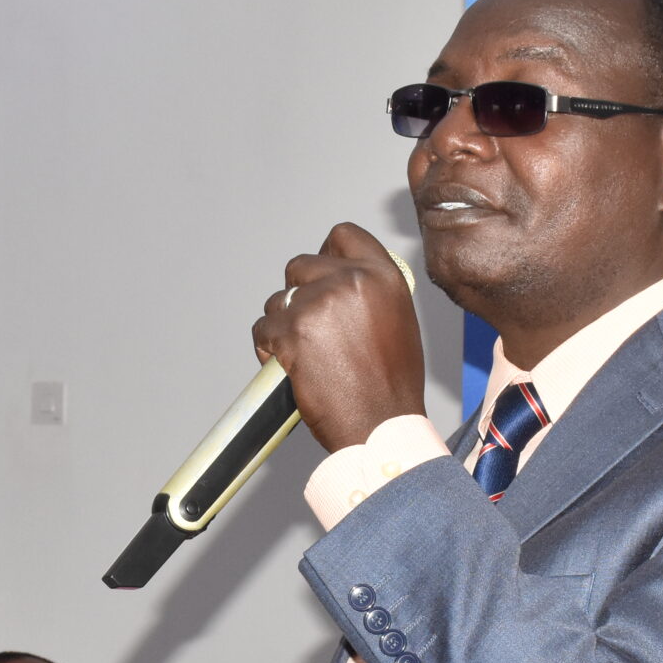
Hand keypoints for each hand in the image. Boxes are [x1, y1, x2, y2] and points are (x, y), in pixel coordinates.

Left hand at [251, 223, 426, 452]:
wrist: (379, 426)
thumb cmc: (391, 386)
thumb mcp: (399, 322)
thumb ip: (371, 292)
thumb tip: (342, 281)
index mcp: (383, 276)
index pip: (343, 236)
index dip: (325, 252)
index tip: (319, 271)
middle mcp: (351, 281)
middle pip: (301, 266)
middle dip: (298, 295)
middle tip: (309, 327)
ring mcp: (318, 303)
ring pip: (278, 300)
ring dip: (282, 324)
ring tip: (305, 355)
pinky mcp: (291, 330)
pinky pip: (263, 328)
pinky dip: (268, 348)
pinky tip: (289, 366)